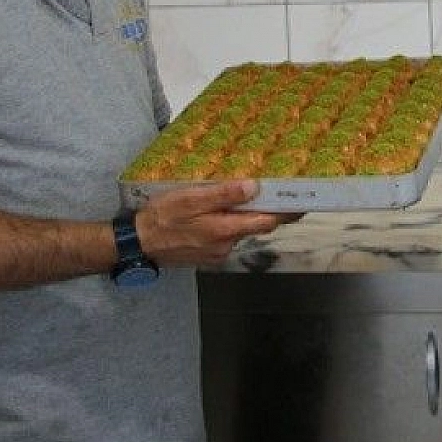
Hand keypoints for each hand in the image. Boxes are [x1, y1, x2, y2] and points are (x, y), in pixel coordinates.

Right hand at [133, 180, 300, 267]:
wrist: (137, 244)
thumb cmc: (161, 217)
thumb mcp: (189, 198)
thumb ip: (222, 194)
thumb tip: (253, 187)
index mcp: (224, 229)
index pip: (267, 222)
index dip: (287, 212)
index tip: (304, 201)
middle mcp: (225, 245)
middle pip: (258, 227)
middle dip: (272, 212)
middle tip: (285, 192)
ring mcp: (217, 252)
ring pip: (242, 231)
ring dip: (249, 217)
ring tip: (255, 195)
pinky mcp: (208, 254)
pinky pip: (228, 236)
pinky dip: (233, 224)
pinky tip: (226, 211)